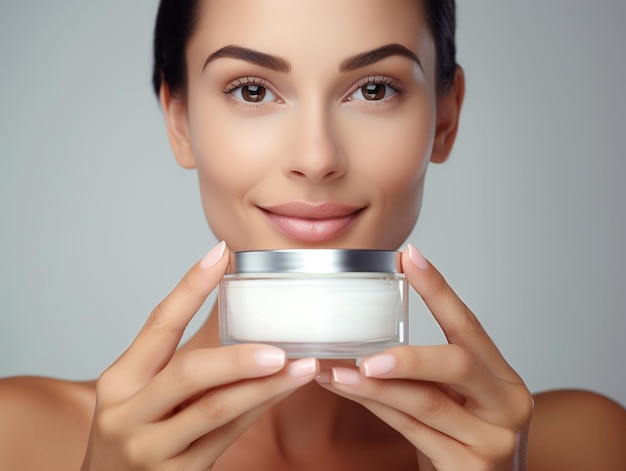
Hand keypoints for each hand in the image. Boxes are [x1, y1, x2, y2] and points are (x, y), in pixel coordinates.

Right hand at [81, 242, 318, 470]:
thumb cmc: (134, 431)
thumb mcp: (141, 391)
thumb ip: (177, 356)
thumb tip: (226, 300)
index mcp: (119, 381)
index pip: (159, 324)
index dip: (190, 286)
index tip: (221, 254)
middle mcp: (128, 413)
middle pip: (188, 373)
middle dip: (237, 358)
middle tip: (278, 347)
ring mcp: (151, 448)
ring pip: (216, 409)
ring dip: (265, 386)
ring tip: (302, 366)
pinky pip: (228, 436)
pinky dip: (259, 409)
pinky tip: (284, 390)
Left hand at [318, 244, 532, 469]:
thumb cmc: (465, 440)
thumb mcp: (460, 400)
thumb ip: (433, 372)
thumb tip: (377, 334)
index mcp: (503, 379)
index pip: (469, 325)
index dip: (438, 289)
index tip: (410, 256)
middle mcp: (507, 406)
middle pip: (457, 365)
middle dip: (409, 356)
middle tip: (367, 354)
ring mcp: (492, 441)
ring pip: (425, 402)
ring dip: (373, 386)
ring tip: (336, 371)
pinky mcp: (470, 469)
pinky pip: (413, 432)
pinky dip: (377, 409)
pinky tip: (350, 393)